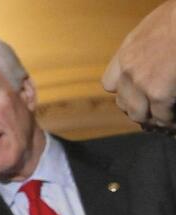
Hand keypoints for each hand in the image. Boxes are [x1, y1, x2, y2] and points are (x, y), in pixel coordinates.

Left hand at [102, 0, 175, 127]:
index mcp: (127, 51)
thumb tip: (153, 58)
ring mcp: (141, 83)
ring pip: (140, 115)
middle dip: (139, 110)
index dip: (122, 92)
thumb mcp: (154, 26)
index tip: (134, 96)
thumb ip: (145, 46)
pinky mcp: (159, 94)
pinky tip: (175, 124)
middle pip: (124, 103)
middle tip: (153, 115)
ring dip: (154, 120)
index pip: (110, 83)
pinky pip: (163, 117)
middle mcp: (128, 70)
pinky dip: (171, 122)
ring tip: (166, 122)